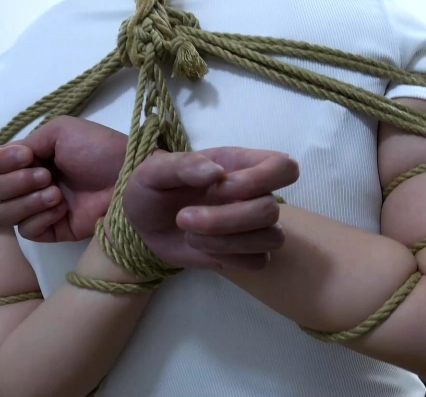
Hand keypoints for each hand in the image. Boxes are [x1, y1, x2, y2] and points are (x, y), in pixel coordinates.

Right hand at [0, 116, 127, 242]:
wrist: (128, 176)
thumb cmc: (99, 149)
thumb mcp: (62, 131)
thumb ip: (29, 141)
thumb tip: (12, 159)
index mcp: (30, 159)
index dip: (2, 162)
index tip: (27, 157)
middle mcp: (30, 183)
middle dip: (15, 182)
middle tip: (47, 176)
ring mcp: (41, 208)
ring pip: (4, 214)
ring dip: (26, 201)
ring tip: (56, 194)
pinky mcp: (54, 230)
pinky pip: (27, 231)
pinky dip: (40, 218)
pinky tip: (61, 209)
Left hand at [122, 148, 299, 270]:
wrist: (142, 223)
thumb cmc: (152, 188)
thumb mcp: (154, 170)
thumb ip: (183, 165)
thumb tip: (216, 173)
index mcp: (240, 165)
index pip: (284, 167)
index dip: (261, 179)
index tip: (222, 186)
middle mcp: (254, 194)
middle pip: (271, 209)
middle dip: (226, 219)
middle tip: (184, 217)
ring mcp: (253, 225)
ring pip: (271, 238)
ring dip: (226, 241)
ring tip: (189, 234)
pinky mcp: (245, 252)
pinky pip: (258, 260)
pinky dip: (228, 258)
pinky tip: (203, 248)